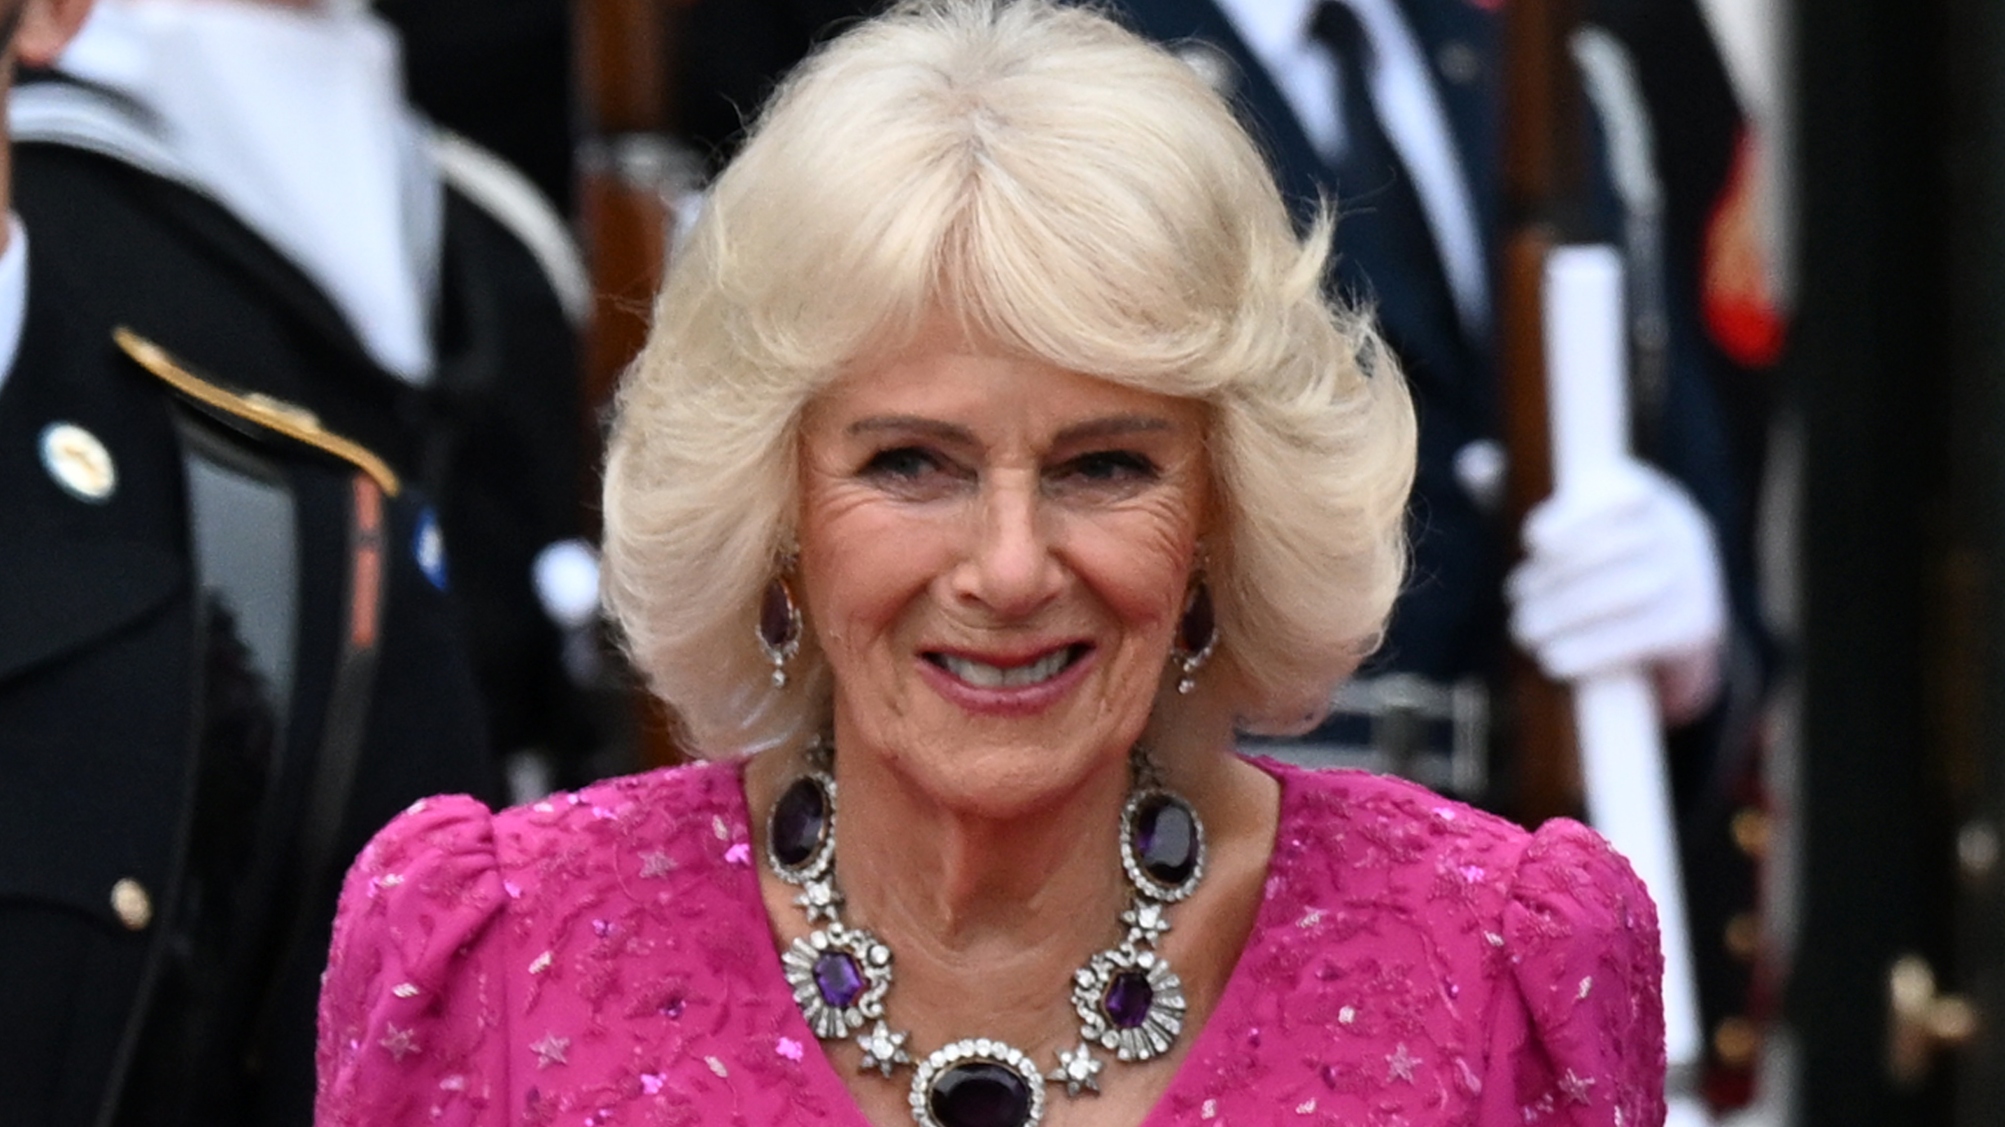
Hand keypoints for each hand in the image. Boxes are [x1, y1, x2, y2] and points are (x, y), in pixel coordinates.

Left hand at [1506, 460, 1726, 723]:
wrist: (1672, 609)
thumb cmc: (1593, 553)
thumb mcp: (1562, 519)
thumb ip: (1515, 490)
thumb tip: (1473, 463)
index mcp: (1641, 490)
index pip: (1615, 492)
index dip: (1576, 516)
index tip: (1534, 540)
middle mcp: (1676, 526)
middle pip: (1614, 549)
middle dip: (1556, 577)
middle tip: (1515, 596)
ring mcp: (1693, 574)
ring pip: (1628, 593)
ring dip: (1566, 616)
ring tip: (1525, 630)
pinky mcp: (1696, 623)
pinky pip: (1644, 636)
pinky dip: (1594, 650)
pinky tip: (1554, 660)